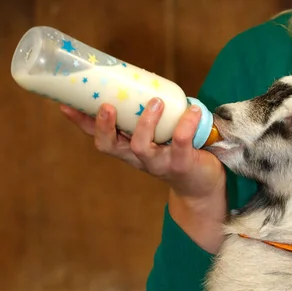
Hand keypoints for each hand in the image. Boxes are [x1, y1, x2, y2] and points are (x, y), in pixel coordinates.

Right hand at [61, 99, 226, 252]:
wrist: (200, 186)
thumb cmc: (175, 154)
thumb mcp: (155, 137)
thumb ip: (145, 117)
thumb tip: (136, 79)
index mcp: (128, 150)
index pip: (99, 138)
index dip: (82, 124)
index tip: (65, 105)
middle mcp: (139, 159)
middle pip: (111, 147)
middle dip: (105, 127)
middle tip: (107, 106)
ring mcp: (159, 163)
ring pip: (141, 146)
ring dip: (145, 123)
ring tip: (155, 102)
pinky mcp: (182, 163)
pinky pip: (180, 142)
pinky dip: (186, 124)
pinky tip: (193, 110)